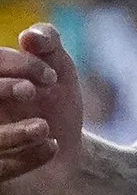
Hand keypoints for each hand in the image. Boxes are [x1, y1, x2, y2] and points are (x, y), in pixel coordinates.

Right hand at [0, 24, 85, 194]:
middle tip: (33, 92)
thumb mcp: (60, 72)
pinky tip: (52, 146)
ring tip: (45, 128)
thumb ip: (49, 43)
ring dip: (13, 132)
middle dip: (1, 90)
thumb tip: (29, 36)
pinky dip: (24, 158)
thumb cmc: (57, 109)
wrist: (72, 157)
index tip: (52, 76)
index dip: (16, 64)